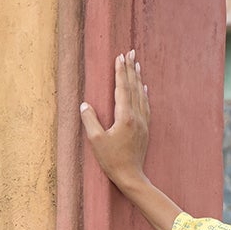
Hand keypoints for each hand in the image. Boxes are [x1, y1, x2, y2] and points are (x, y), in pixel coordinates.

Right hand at [80, 50, 149, 191]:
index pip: (122, 88)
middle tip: (131, 52)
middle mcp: (136, 117)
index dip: (120, 71)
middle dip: (131, 68)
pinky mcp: (145, 129)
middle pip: (133, 87)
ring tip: (137, 64)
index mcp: (125, 117)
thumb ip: (90, 120)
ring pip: (141, 95)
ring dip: (138, 78)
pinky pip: (145, 106)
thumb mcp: (96, 141)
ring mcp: (143, 123)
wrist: (131, 177)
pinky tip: (143, 88)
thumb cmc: (112, 160)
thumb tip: (84, 105)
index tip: (120, 56)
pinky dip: (144, 94)